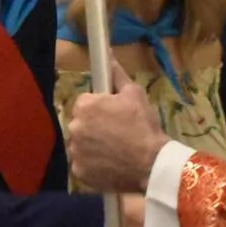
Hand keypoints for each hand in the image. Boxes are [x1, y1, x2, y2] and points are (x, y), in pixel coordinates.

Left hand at [68, 62, 168, 194]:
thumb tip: (107, 55)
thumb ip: (116, 75)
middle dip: (95, 127)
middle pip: (82, 123)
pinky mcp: (79, 172)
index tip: (115, 115)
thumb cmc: (143, 125)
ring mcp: (75, 151)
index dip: (101, 108)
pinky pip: (83, 164)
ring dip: (93, 146)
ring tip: (115, 151)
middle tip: (117, 133)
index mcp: (84, 105)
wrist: (151, 163)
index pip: (85, 102)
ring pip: (81, 144)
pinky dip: (93, 165)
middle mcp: (74, 127)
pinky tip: (110, 164)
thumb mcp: (135, 94)